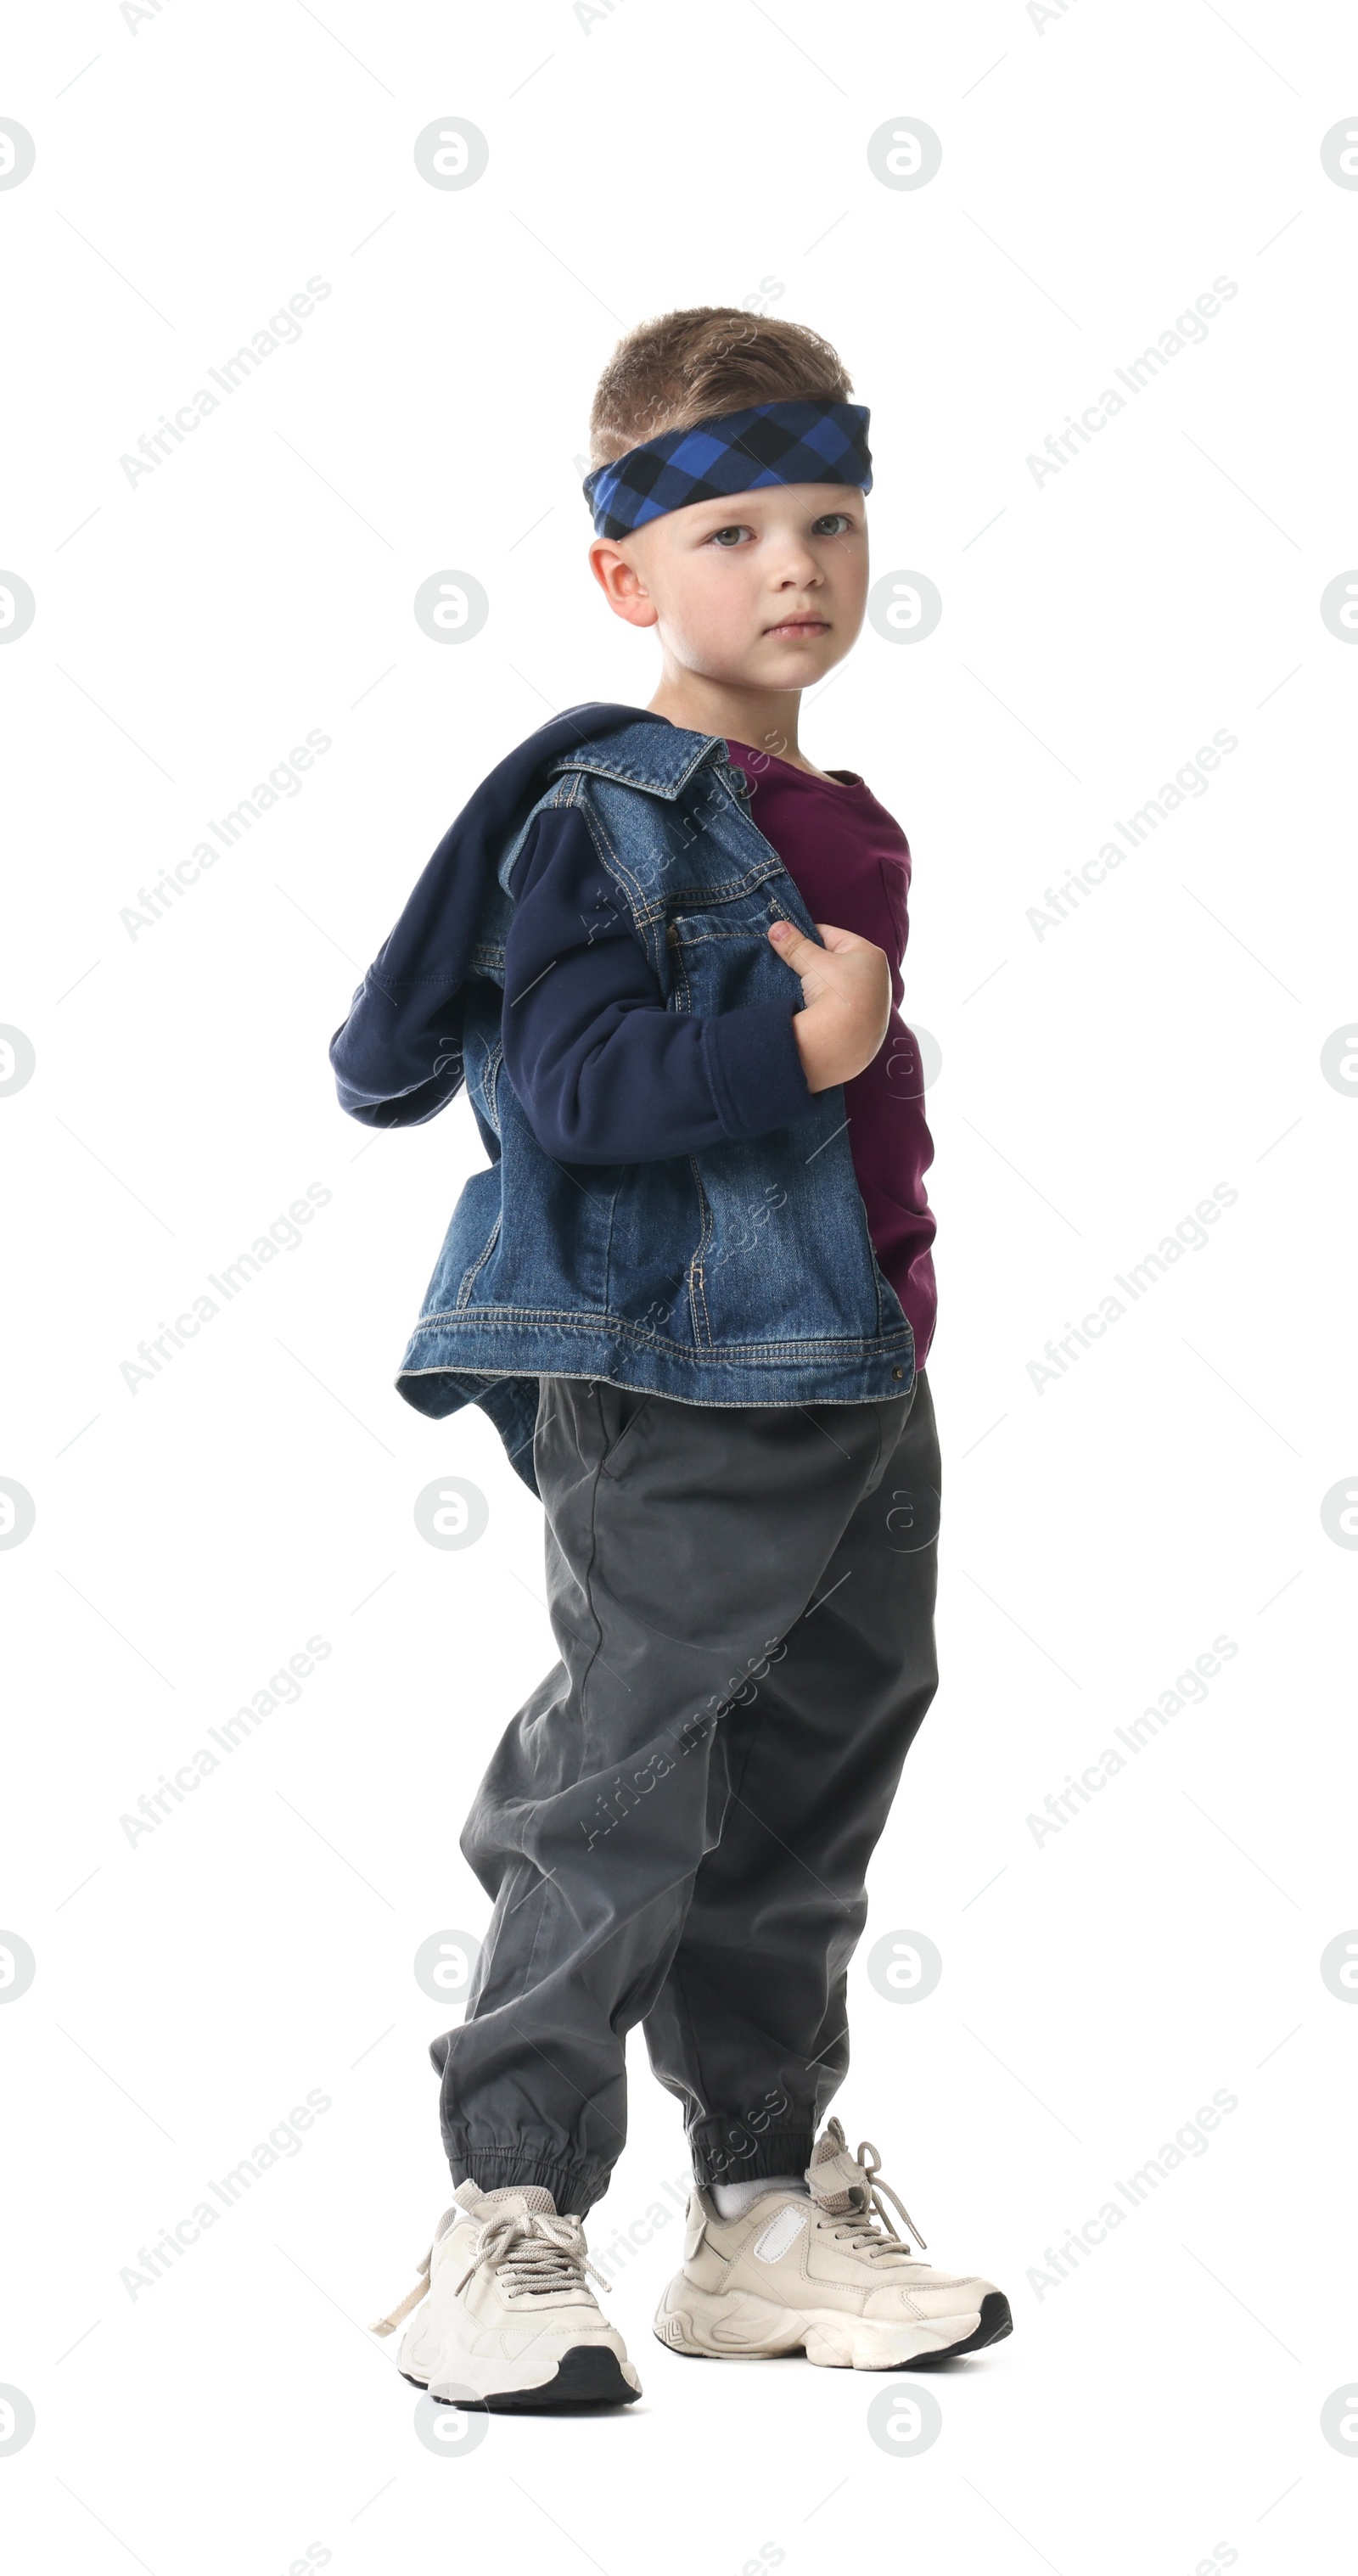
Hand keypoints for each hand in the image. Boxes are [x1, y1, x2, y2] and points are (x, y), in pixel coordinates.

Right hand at [767, 918, 890, 1092]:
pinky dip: (830, 1008)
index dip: (807, 937)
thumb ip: (793, 945)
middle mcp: (880, 977)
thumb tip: (776, 927)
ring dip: (822, 987)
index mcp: (871, 954)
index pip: (832, 936)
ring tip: (802, 991)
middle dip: (815, 963)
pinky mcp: (869, 1028)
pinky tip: (816, 1012)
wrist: (845, 1044)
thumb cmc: (835, 993)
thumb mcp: (811, 963)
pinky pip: (844, 1009)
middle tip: (792, 968)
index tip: (788, 944)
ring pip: (841, 987)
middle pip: (837, 962)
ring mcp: (876, 1004)